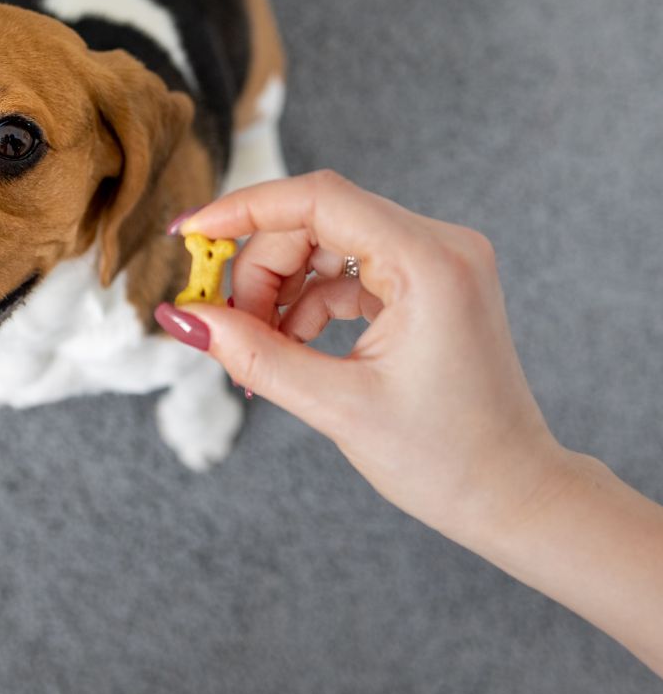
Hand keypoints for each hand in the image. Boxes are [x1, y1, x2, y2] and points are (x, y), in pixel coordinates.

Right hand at [158, 170, 576, 545]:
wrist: (513, 495)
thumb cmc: (445, 460)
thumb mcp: (336, 405)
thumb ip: (251, 352)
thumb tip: (181, 318)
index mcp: (429, 262)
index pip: (319, 198)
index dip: (243, 208)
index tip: (190, 233)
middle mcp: (439, 243)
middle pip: (315, 220)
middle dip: (261, 270)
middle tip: (229, 328)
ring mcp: (436, 258)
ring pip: (326, 240)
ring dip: (281, 286)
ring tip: (262, 346)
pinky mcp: (427, 279)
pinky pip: (348, 266)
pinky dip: (310, 299)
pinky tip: (293, 343)